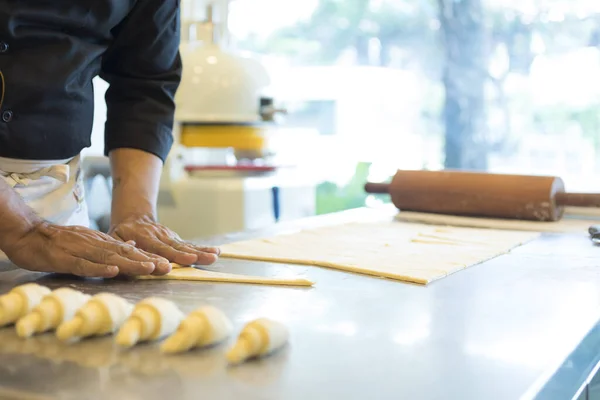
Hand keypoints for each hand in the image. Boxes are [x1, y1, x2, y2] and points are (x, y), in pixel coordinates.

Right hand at [3, 222, 171, 277]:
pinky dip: (99, 268)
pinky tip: (113, 272)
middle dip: (147, 261)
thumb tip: (134, 248)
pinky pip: (84, 264)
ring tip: (149, 268)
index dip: (148, 258)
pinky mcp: (65, 258)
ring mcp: (81, 250)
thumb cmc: (58, 242)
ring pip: (109, 258)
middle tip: (166, 268)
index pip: (129, 251)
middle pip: (125, 254)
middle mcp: (95, 245)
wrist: (29, 233)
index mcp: (101, 243)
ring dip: (130, 264)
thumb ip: (111, 246)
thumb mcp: (89, 241)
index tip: (167, 266)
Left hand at [109, 214, 219, 265]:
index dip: (159, 258)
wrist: (134, 218)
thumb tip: (128, 250)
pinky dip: (203, 249)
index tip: (167, 266)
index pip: (152, 249)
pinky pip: (191, 246)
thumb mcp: (114, 237)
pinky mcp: (177, 240)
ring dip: (200, 252)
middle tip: (195, 260)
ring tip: (214, 256)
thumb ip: (121, 245)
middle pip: (174, 248)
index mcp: (142, 237)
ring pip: (185, 246)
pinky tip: (216, 252)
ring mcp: (170, 237)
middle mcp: (160, 237)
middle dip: (185, 255)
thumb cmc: (121, 233)